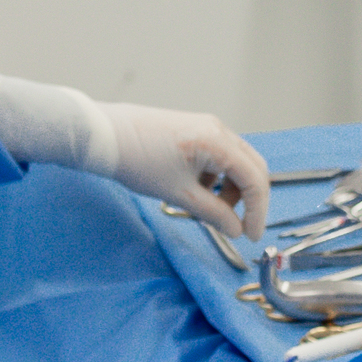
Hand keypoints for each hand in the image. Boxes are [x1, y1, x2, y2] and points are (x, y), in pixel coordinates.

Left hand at [0, 74, 268, 240]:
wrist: (103, 136)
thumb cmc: (137, 160)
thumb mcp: (179, 194)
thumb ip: (214, 214)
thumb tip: (235, 228)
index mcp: (218, 142)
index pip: (255, 180)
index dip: (258, 211)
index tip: (251, 235)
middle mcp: (218, 130)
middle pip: (252, 168)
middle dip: (250, 200)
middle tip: (240, 226)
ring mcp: (207, 127)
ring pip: (236, 163)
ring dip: (231, 189)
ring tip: (208, 209)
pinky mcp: (195, 129)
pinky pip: (219, 156)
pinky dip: (217, 177)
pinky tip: (196, 190)